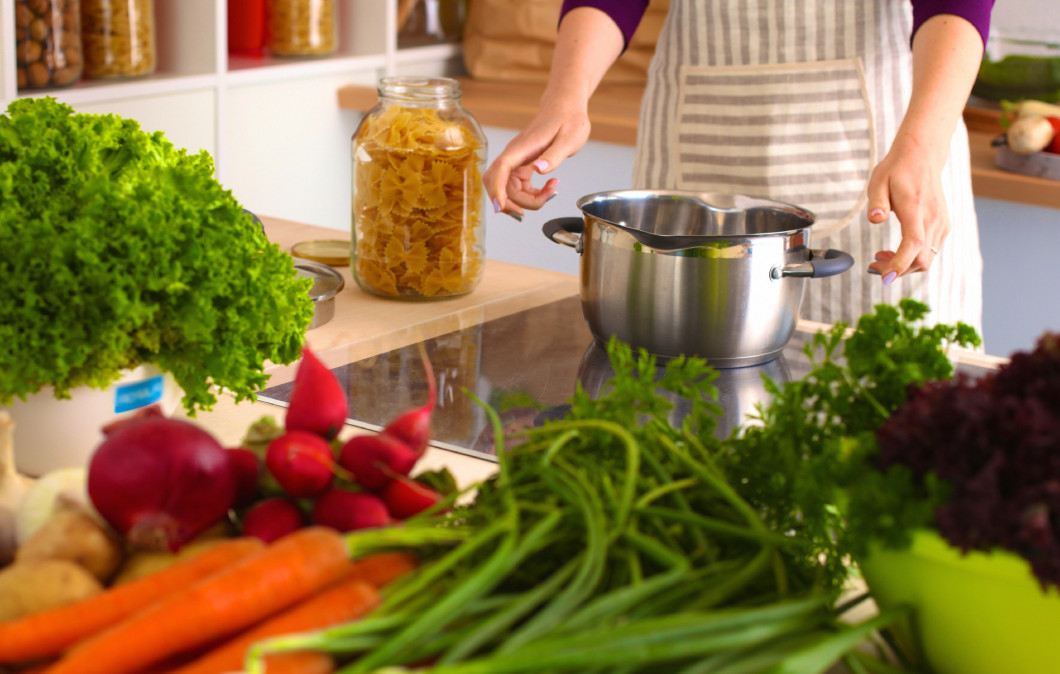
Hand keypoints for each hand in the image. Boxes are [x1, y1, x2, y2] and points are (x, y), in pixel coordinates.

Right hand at [482, 105, 589, 218]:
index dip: (497, 189)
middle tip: (541, 202)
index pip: (501, 168)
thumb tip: (539, 169)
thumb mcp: (569, 138)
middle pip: (499, 184)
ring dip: (525, 200)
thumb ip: (553, 156)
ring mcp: (515, 160)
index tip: (500, 207)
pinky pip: (517, 187)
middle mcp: (514, 154)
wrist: (565, 107)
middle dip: (513, 202)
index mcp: (523, 147)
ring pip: (507, 189)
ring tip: (550, 192)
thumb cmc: (568, 119)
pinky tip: (547, 189)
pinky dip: (530, 195)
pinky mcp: (521, 165)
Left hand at [865, 133, 949, 284]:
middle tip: (873, 267)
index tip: (885, 278)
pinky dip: (914, 258)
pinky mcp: (943, 225)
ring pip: (927, 259)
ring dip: (904, 265)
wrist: (922, 156)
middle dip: (897, 270)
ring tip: (880, 259)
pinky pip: (930, 250)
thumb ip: (876, 203)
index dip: (900, 264)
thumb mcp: (878, 181)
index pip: (913, 243)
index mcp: (916, 209)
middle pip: (921, 259)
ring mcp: (941, 223)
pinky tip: (896, 251)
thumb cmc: (897, 169)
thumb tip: (875, 220)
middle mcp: (933, 219)